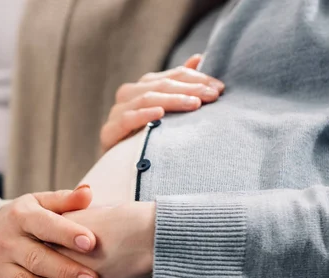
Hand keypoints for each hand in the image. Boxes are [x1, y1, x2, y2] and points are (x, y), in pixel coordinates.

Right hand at [0, 186, 100, 277]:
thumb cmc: (29, 218)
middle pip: (37, 258)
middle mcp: (7, 241)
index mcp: (21, 216)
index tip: (91, 242)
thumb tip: (88, 192)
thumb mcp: (42, 203)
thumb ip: (66, 200)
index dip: (68, 233)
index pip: (45, 224)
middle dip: (65, 271)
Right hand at [100, 54, 224, 152]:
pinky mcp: (109, 132)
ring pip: (146, 98)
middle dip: (190, 88)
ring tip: (194, 104)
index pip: (173, 76)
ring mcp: (117, 112)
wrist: (119, 169)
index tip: (219, 88)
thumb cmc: (147, 138)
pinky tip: (160, 114)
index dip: (197, 78)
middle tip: (213, 96)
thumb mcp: (167, 112)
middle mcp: (128, 95)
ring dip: (172, 100)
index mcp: (143, 87)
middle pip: (161, 85)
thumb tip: (199, 57)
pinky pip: (127, 119)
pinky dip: (144, 115)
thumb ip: (180, 85)